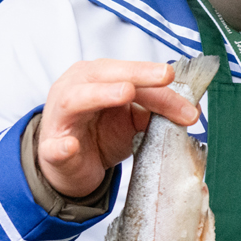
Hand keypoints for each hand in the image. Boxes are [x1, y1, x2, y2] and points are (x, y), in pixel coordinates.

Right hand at [37, 59, 198, 197]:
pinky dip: (62, 146)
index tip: (189, 102)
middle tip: (164, 76)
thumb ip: (154, 110)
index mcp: (98, 77)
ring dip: (101, 94)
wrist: (71, 166)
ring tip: (126, 93)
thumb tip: (190, 109)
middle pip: (105, 75)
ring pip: (76, 99)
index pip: (132, 76)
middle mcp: (76, 88)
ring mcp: (60, 117)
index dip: (162, 87)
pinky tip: (71, 146)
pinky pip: (54, 147)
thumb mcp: (132, 119)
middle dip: (137, 74)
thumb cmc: (100, 133)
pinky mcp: (51, 148)